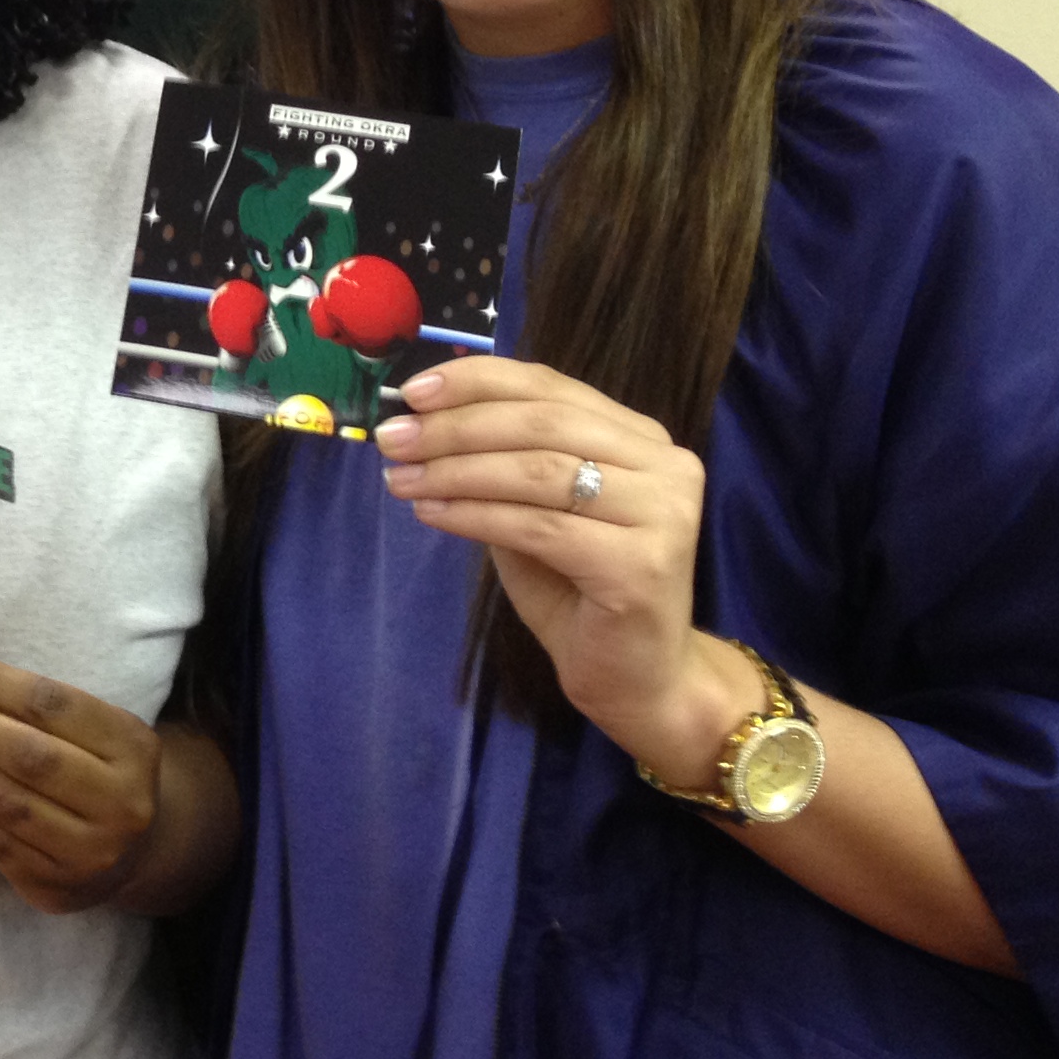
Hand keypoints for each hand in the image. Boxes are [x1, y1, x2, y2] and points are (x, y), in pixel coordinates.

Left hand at [0, 640, 166, 913]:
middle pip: (27, 755)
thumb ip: (33, 701)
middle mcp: (120, 805)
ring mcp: (87, 854)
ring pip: (4, 801)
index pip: (51, 705)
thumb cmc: (97, 768)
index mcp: (132, 749)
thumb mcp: (93, 727)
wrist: (132, 850)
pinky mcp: (52, 887)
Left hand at [373, 355, 738, 767]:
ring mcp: (662, 513)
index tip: (412, 391)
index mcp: (639, 437)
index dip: (476, 382)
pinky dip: (475, 515)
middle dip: (456, 427)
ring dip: (456, 471)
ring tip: (400, 480)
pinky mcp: (641, 564)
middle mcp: (665, 464)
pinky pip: (538, 526)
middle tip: (393, 439)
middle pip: (541, 424)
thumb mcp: (532, 509)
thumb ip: (499, 460)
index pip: (549, 386)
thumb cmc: (578, 589)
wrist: (634, 676)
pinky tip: (432, 514)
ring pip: (538, 471)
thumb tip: (421, 420)